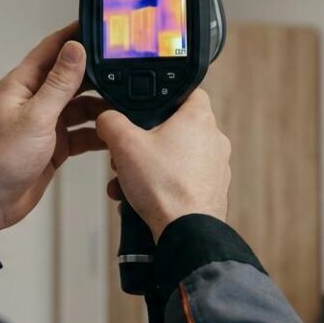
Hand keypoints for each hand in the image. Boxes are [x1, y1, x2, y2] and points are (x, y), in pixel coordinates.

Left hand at [0, 22, 108, 232]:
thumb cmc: (1, 159)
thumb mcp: (36, 117)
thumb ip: (59, 84)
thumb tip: (75, 49)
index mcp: (23, 85)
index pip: (52, 49)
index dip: (75, 35)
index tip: (100, 26)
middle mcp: (35, 99)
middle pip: (72, 76)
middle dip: (97, 72)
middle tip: (124, 66)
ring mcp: (46, 122)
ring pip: (81, 105)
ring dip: (101, 105)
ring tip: (125, 103)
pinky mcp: (56, 144)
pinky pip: (83, 131)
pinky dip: (98, 132)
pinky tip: (114, 132)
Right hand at [96, 90, 231, 240]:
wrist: (185, 232)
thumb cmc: (164, 186)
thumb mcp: (125, 145)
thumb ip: (111, 123)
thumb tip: (107, 119)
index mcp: (199, 118)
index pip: (188, 90)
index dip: (165, 95)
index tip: (148, 106)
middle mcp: (214, 139)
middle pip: (176, 128)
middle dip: (146, 142)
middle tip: (128, 154)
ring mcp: (216, 167)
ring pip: (176, 157)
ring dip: (149, 167)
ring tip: (128, 183)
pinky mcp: (212, 190)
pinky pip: (182, 180)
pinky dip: (162, 185)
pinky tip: (140, 199)